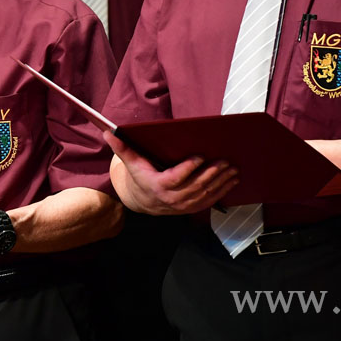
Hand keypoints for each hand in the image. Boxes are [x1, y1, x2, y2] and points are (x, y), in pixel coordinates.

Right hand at [105, 132, 236, 215]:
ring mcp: (184, 205)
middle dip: (212, 173)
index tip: (200, 157)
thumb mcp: (130, 162)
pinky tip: (233, 181)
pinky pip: (210, 201)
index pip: (176, 178)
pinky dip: (223, 191)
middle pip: (195, 186)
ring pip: (206, 194)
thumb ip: (122, 147)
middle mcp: (172, 199)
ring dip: (222, 182)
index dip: (189, 169)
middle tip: (225, 160)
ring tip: (233, 168)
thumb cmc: (139, 176)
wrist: (142, 201)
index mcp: (158, 185)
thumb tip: (108, 132)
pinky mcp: (192, 208)